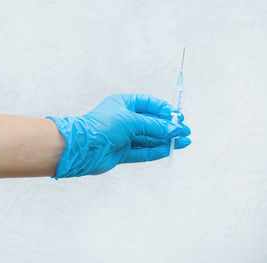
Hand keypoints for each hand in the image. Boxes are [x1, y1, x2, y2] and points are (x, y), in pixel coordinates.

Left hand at [46, 93, 190, 178]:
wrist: (81, 148)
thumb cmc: (103, 126)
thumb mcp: (133, 121)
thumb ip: (156, 126)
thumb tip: (176, 129)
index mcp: (124, 104)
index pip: (150, 104)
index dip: (165, 110)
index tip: (178, 116)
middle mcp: (124, 119)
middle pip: (152, 123)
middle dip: (169, 127)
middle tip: (185, 131)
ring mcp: (123, 137)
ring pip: (149, 138)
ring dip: (166, 140)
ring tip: (184, 142)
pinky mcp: (122, 152)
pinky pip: (143, 151)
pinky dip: (157, 151)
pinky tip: (170, 149)